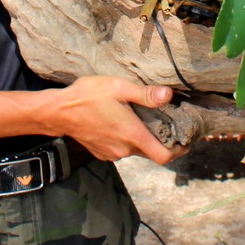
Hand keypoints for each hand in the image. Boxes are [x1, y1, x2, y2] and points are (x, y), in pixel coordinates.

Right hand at [41, 77, 180, 165]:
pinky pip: (122, 149)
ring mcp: (112, 154)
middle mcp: (124, 149)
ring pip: (135, 149)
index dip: (178, 151)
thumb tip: (169, 95)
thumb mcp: (119, 88)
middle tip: (166, 122)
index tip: (186, 142)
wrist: (58, 112)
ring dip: (142, 138)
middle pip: (151, 152)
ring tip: (142, 119)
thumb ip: (145, 94)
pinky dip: (127, 139)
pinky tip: (121, 122)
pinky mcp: (102, 153)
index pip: (164, 156)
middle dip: (161, 140)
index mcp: (132, 135)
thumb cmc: (88, 96)